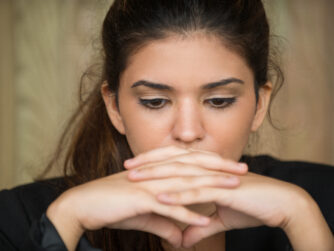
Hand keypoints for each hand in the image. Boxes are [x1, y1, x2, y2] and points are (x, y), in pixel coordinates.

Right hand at [47, 146, 244, 249]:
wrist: (84, 205)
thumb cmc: (113, 206)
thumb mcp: (144, 215)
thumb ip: (165, 224)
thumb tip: (180, 238)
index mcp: (157, 170)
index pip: (190, 162)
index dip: (212, 163)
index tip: (232, 166)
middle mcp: (156, 173)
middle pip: (193, 167)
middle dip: (220, 167)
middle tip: (244, 169)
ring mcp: (149, 184)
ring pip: (186, 183)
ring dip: (211, 186)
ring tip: (235, 188)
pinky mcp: (140, 199)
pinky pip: (169, 207)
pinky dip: (187, 215)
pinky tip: (205, 222)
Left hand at [125, 146, 313, 248]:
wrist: (280, 205)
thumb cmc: (252, 207)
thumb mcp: (221, 219)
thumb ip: (201, 226)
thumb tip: (183, 238)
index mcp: (207, 171)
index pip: (175, 162)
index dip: (155, 163)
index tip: (136, 168)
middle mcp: (209, 169)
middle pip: (173, 163)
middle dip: (148, 164)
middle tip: (126, 168)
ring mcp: (216, 177)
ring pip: (180, 174)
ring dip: (156, 177)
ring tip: (134, 179)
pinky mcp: (224, 189)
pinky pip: (196, 192)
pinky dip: (177, 195)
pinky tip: (160, 198)